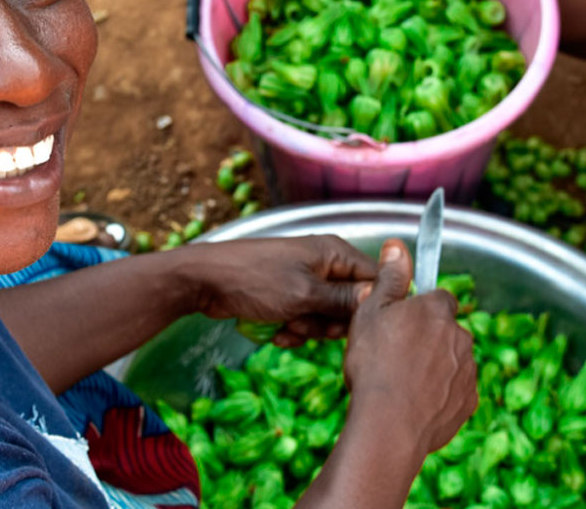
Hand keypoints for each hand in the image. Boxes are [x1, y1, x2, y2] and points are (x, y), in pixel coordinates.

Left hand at [182, 235, 377, 345]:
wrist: (205, 281)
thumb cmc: (255, 279)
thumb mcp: (305, 294)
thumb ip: (344, 300)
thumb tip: (379, 298)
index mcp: (334, 252)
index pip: (375, 280)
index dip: (369, 307)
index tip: (355, 325)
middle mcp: (324, 264)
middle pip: (352, 305)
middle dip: (331, 323)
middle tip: (309, 324)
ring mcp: (305, 280)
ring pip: (327, 318)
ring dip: (308, 329)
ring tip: (287, 325)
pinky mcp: (288, 297)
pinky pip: (305, 321)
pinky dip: (292, 330)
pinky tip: (276, 332)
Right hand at [344, 240, 477, 455]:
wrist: (389, 425)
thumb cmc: (375, 365)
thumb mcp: (371, 312)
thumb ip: (390, 278)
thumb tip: (397, 245)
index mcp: (436, 311)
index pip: (438, 297)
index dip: (419, 308)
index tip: (400, 321)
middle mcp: (460, 337)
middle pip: (446, 329)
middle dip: (428, 337)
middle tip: (395, 352)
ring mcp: (468, 371)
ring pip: (453, 359)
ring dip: (435, 364)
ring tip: (401, 380)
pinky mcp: (469, 402)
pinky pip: (456, 390)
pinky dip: (440, 393)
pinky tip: (414, 401)